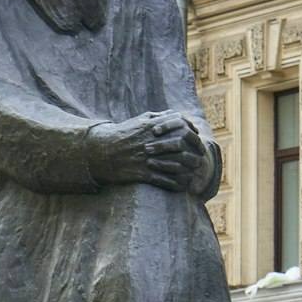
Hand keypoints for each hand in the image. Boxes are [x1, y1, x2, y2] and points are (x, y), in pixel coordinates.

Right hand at [88, 114, 212, 192]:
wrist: (102, 151)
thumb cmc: (122, 134)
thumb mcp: (139, 121)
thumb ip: (158, 117)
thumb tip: (176, 115)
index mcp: (151, 127)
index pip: (179, 126)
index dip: (191, 132)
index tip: (197, 138)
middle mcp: (151, 142)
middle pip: (180, 146)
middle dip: (193, 153)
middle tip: (200, 159)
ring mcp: (147, 159)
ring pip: (174, 165)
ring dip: (187, 171)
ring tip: (194, 174)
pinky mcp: (142, 173)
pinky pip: (163, 180)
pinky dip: (175, 184)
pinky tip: (183, 186)